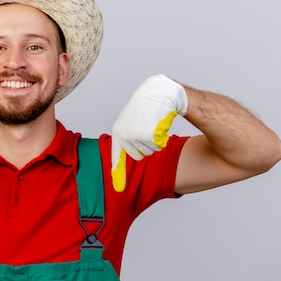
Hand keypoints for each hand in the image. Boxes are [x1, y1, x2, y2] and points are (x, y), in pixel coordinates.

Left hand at [111, 74, 187, 191]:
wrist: (158, 91)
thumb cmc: (145, 107)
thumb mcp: (131, 121)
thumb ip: (127, 138)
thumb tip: (127, 159)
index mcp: (118, 132)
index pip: (118, 156)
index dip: (118, 172)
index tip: (118, 189)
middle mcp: (124, 135)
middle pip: (139, 156)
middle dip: (146, 147)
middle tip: (149, 130)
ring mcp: (136, 135)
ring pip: (151, 151)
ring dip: (155, 140)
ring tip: (154, 123)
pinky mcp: (148, 134)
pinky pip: (159, 145)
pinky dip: (163, 137)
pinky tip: (160, 122)